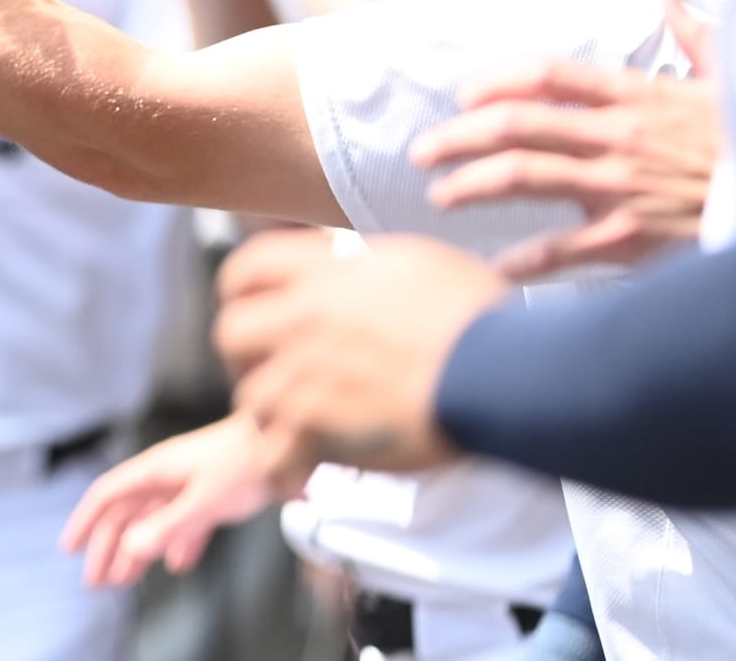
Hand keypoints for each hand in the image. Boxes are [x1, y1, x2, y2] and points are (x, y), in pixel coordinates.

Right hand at [61, 412, 276, 587]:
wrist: (287, 441)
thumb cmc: (246, 462)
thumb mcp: (205, 499)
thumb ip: (169, 526)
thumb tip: (131, 549)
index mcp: (154, 471)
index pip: (106, 496)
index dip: (85, 522)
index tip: (70, 548)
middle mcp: (164, 477)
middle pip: (124, 514)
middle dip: (106, 548)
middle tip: (96, 581)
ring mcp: (186, 485)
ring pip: (150, 522)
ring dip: (136, 551)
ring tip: (125, 580)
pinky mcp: (209, 494)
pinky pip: (183, 524)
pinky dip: (176, 545)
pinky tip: (177, 564)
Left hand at [213, 229, 501, 474]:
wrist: (504, 374)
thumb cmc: (479, 319)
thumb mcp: (418, 263)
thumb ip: (366, 267)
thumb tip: (351, 267)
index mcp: (326, 276)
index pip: (246, 268)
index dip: (241, 288)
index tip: (251, 304)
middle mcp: (305, 321)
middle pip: (231, 333)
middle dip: (245, 355)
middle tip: (271, 369)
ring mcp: (306, 377)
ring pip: (251, 399)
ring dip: (271, 414)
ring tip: (299, 424)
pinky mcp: (318, 430)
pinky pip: (273, 457)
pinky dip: (283, 469)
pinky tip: (301, 472)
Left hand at [409, 0, 720, 278]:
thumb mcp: (728, 80)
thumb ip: (693, 37)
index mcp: (636, 96)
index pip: (549, 74)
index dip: (496, 81)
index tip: (462, 95)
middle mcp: (619, 136)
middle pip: (518, 125)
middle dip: (460, 137)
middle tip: (422, 151)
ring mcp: (622, 186)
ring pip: (526, 176)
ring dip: (472, 186)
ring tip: (440, 196)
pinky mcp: (633, 236)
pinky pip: (563, 249)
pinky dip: (523, 259)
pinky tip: (493, 265)